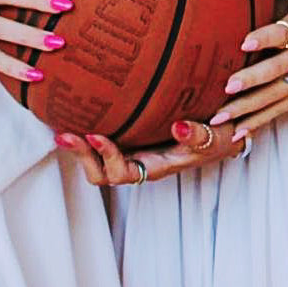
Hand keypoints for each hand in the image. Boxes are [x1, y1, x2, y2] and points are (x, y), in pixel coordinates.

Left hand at [55, 119, 245, 185]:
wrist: (224, 132)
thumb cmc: (219, 139)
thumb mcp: (214, 139)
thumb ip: (198, 136)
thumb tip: (179, 128)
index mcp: (155, 167)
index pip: (124, 172)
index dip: (106, 157)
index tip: (96, 134)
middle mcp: (140, 163)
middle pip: (102, 174)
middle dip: (82, 157)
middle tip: (66, 134)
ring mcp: (134, 152)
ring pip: (98, 164)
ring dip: (80, 150)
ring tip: (63, 129)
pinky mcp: (132, 138)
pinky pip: (104, 144)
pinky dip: (89, 137)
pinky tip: (80, 113)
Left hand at [206, 0, 287, 135]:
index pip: (280, 33)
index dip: (263, 38)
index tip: (244, 43)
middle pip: (274, 71)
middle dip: (251, 81)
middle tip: (227, 89)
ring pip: (273, 97)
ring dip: (248, 109)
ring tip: (223, 119)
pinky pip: (279, 111)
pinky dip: (259, 123)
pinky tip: (239, 135)